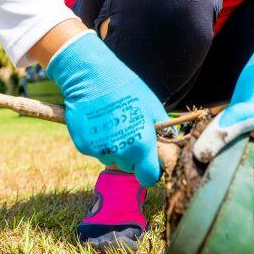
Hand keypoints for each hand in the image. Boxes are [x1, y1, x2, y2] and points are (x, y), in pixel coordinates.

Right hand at [47, 31, 167, 186]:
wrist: (91, 76)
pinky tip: (98, 121)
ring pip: (111, 158)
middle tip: (128, 130)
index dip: (151, 170)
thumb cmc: (126, 87)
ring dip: (114, 147)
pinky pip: (95, 150)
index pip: (149, 177)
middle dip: (131, 155)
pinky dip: (98, 141)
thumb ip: (163, 129)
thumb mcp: (152, 105)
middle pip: (129, 167)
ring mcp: (100, 150)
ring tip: (112, 122)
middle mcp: (120, 152)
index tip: (149, 161)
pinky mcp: (83, 146)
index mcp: (141, 145)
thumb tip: (169, 141)